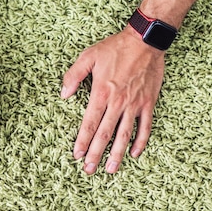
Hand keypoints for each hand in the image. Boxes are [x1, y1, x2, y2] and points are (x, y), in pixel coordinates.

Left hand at [62, 26, 164, 173]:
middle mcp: (118, 102)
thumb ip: (73, 75)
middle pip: (105, 134)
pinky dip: (140, 141)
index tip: (77, 155)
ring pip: (124, 135)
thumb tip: (63, 94)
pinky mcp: (148, 103)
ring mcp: (134, 104)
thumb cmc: (115, 48)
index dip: (83, 141)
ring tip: (110, 169)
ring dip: (117, 154)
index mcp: (101, 93)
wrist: (145, 41)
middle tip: (89, 170)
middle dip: (96, 154)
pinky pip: (145, 126)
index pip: (89, 123)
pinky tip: (135, 153)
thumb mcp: (88, 56)